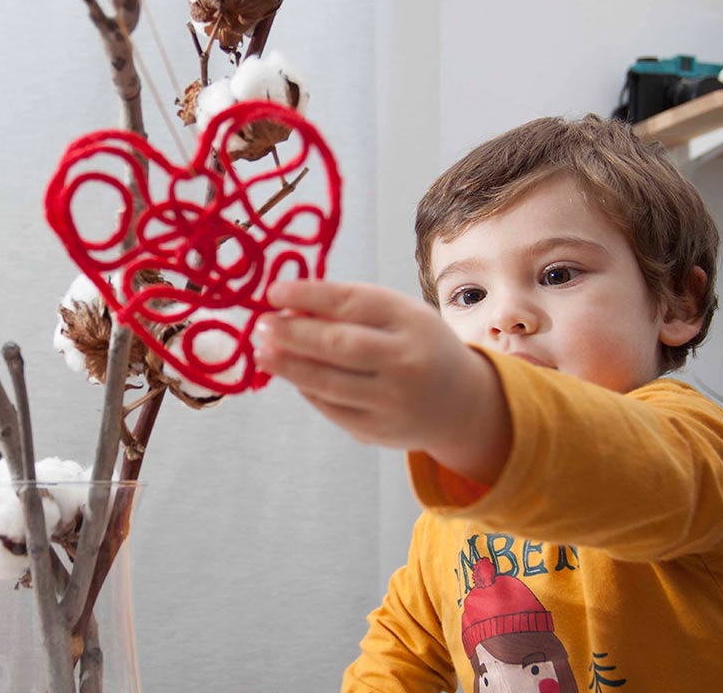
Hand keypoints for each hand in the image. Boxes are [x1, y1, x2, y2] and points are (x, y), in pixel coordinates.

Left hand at [255, 280, 509, 484]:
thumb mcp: (399, 316)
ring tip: (261, 352)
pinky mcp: (377, 430)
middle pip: (338, 345)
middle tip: (260, 324)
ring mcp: (392, 400)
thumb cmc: (416, 345)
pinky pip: (331, 408)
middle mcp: (405, 360)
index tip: (272, 292)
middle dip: (293, 334)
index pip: (352, 303)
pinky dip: (306, 390)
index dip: (308, 296)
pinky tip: (289, 375)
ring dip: (288, 366)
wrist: (462, 404)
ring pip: (328, 382)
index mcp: (410, 320)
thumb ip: (351, 309)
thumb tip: (288, 307)